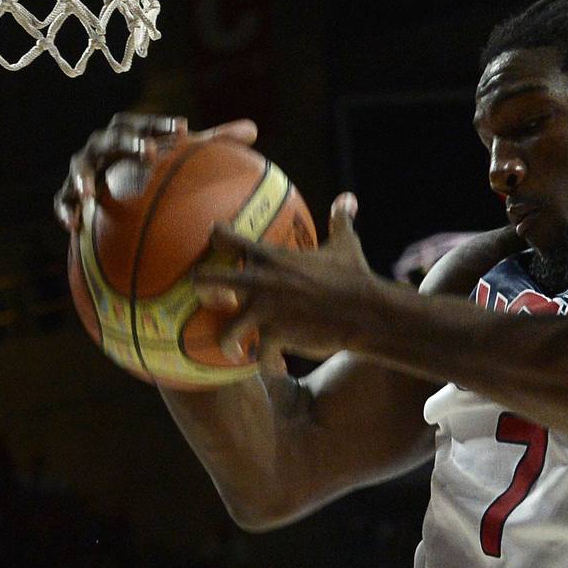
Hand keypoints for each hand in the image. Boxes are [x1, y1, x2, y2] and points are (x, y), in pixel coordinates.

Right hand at [54, 114, 258, 230]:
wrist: (118, 177)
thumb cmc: (157, 162)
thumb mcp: (181, 151)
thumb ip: (212, 141)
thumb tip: (252, 129)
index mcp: (132, 131)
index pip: (146, 123)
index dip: (162, 124)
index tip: (183, 128)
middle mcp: (105, 144)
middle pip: (114, 139)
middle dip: (130, 144)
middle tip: (150, 154)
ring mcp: (86, 166)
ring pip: (80, 167)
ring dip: (82, 178)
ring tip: (90, 194)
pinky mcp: (72, 190)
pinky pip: (62, 199)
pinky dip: (65, 208)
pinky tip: (73, 225)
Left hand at [194, 192, 378, 362]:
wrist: (365, 312)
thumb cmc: (355, 277)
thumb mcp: (345, 245)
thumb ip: (340, 220)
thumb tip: (349, 198)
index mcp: (271, 257)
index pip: (227, 238)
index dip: (216, 236)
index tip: (214, 240)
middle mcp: (259, 282)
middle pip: (206, 280)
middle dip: (201, 289)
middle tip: (212, 299)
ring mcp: (264, 311)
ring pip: (226, 332)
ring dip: (229, 344)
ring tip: (236, 351)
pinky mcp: (275, 336)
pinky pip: (261, 358)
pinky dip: (269, 365)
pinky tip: (278, 369)